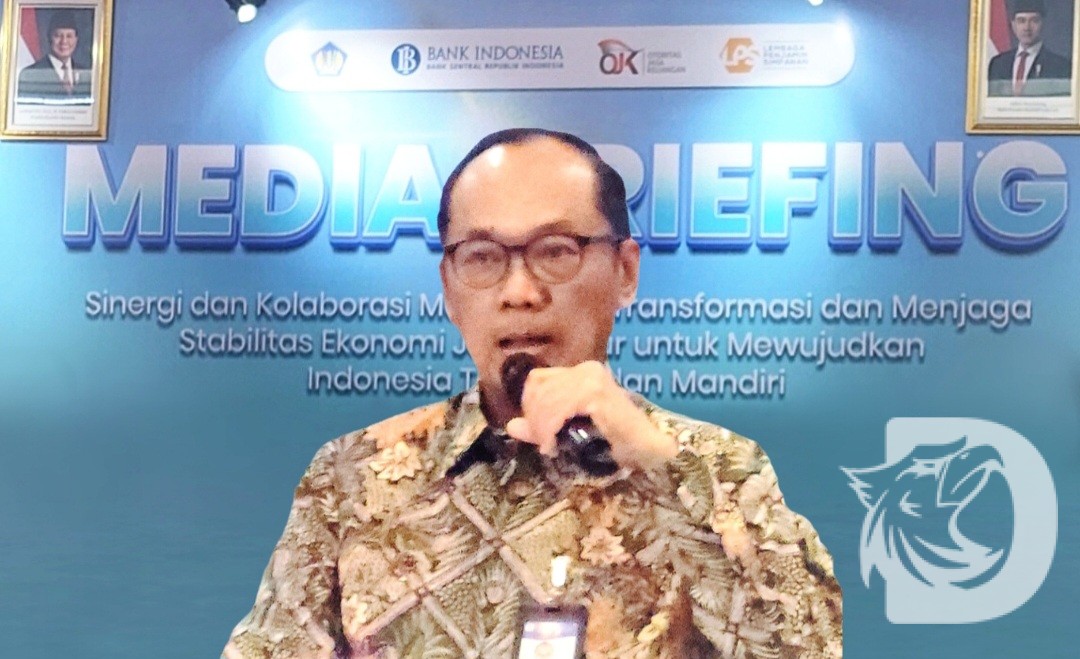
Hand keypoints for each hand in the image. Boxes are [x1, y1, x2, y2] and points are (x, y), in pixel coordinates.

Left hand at [503, 361, 677, 469]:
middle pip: (538, 388)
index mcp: (580, 373)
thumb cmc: (617, 441)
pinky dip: (550, 428)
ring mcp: (592, 378)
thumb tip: (511, 426)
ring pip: (545, 399)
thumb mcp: (571, 431)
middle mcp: (586, 370)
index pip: (537, 380)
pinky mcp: (596, 392)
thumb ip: (542, 426)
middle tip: (544, 444)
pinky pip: (557, 409)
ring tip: (551, 447)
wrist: (650, 449)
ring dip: (541, 427)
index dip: (530, 406)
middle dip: (534, 419)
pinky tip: (555, 445)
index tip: (538, 434)